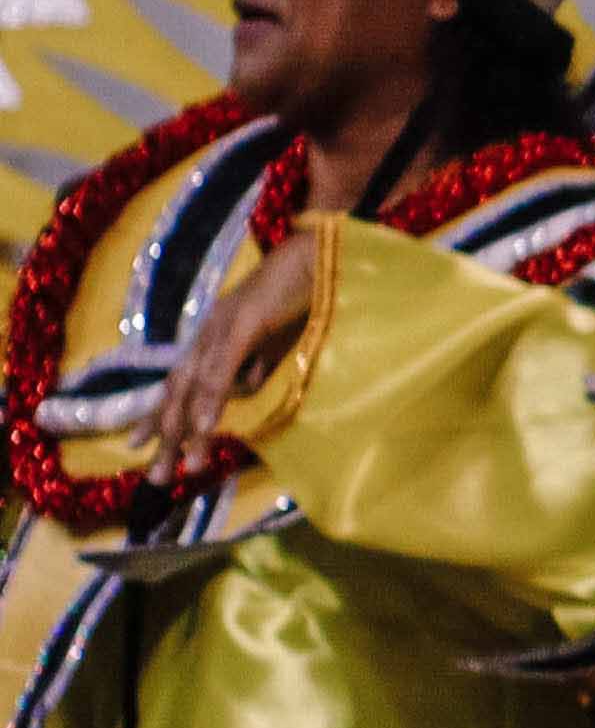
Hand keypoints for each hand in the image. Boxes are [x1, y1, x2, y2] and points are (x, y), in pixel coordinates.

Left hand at [144, 234, 319, 467]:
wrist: (322, 248)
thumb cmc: (305, 289)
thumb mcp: (276, 335)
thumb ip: (258, 360)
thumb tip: (246, 389)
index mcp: (214, 334)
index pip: (178, 381)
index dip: (158, 414)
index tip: (139, 447)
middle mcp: (208, 331)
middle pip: (176, 390)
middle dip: (163, 435)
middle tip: (154, 478)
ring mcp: (223, 326)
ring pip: (195, 386)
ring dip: (186, 430)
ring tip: (182, 467)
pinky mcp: (244, 323)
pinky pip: (223, 370)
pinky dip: (211, 399)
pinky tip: (204, 428)